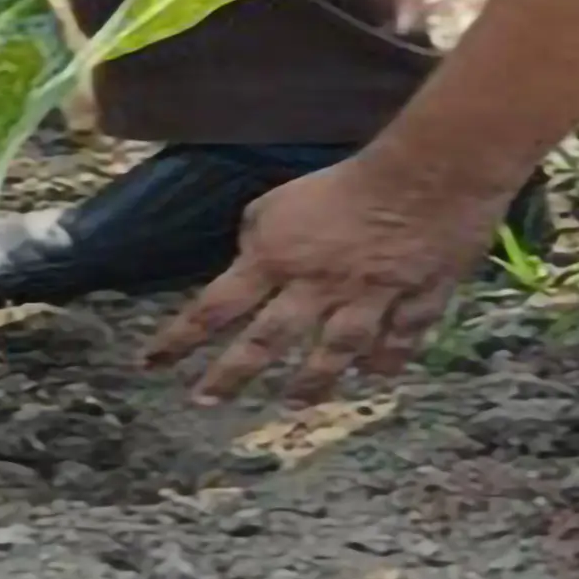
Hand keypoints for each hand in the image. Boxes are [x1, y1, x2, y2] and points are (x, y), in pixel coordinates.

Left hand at [142, 153, 522, 405]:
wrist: (426, 175)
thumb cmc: (349, 178)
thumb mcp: (283, 197)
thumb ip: (261, 233)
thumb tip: (250, 257)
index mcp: (278, 258)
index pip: (216, 306)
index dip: (180, 337)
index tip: (152, 363)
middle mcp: (315, 290)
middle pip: (266, 343)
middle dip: (231, 376)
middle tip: (207, 400)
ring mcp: (365, 304)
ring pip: (332, 354)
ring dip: (310, 383)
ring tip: (295, 403)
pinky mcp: (411, 304)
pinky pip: (396, 342)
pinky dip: (384, 359)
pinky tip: (374, 374)